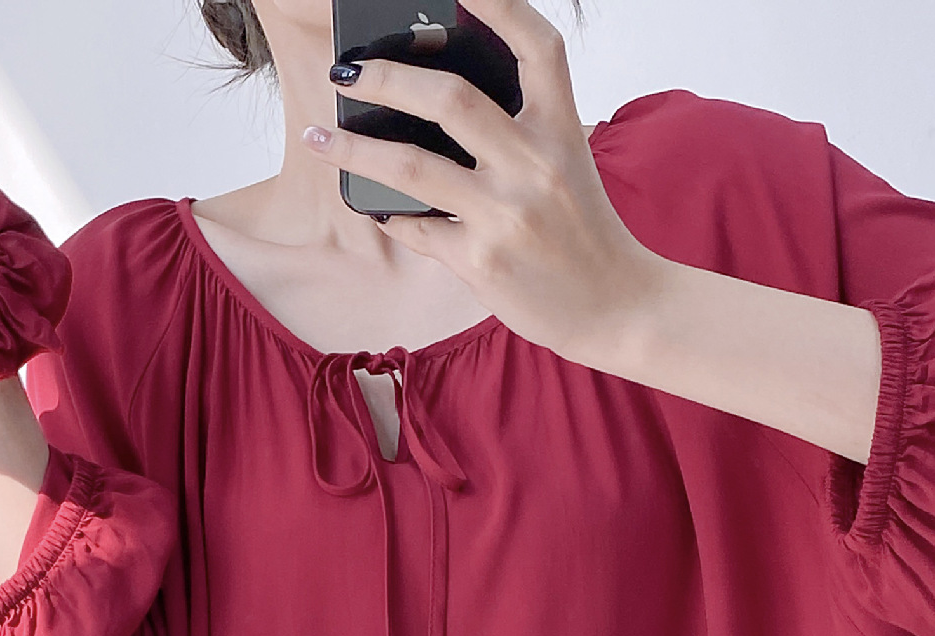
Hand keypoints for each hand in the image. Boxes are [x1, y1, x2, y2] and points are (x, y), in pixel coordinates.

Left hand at [307, 0, 881, 459]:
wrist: (616, 306)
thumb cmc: (583, 231)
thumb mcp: (567, 163)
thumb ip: (518, 130)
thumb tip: (433, 100)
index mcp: (562, 127)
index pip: (535, 46)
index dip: (496, 5)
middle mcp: (535, 164)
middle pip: (450, 98)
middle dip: (386, 76)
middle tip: (345, 71)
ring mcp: (506, 215)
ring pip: (411, 166)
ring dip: (354, 146)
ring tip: (318, 135)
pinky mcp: (482, 262)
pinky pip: (414, 228)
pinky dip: (384, 212)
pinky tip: (365, 200)